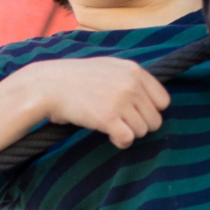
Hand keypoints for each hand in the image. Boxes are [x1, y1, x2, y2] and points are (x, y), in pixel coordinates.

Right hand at [21, 56, 170, 148]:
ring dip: (128, 134)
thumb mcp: (106, 67)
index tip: (133, 114)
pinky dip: (121, 142)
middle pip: (155, 119)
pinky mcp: (107, 118)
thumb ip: (129, 78)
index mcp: (134, 71)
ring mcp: (120, 101)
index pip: (163, 101)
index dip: (149, 112)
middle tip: (120, 124)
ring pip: (143, 130)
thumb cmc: (72, 79)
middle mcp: (131, 85)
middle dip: (139, 126)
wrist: (47, 85)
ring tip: (111, 128)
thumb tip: (144, 98)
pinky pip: (128, 138)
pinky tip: (110, 137)